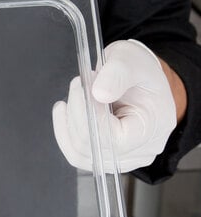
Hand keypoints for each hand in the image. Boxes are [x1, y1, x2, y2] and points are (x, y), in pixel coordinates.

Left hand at [52, 39, 179, 172]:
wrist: (138, 76)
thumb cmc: (139, 69)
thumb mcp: (132, 59)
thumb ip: (117, 74)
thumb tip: (99, 94)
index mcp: (152, 128)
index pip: (110, 137)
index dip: (86, 114)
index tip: (81, 86)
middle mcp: (140, 150)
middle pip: (91, 148)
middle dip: (76, 114)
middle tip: (78, 85)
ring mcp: (122, 157)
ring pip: (78, 153)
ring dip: (68, 122)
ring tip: (75, 95)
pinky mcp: (106, 156)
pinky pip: (77, 153)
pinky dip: (65, 130)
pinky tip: (65, 110)